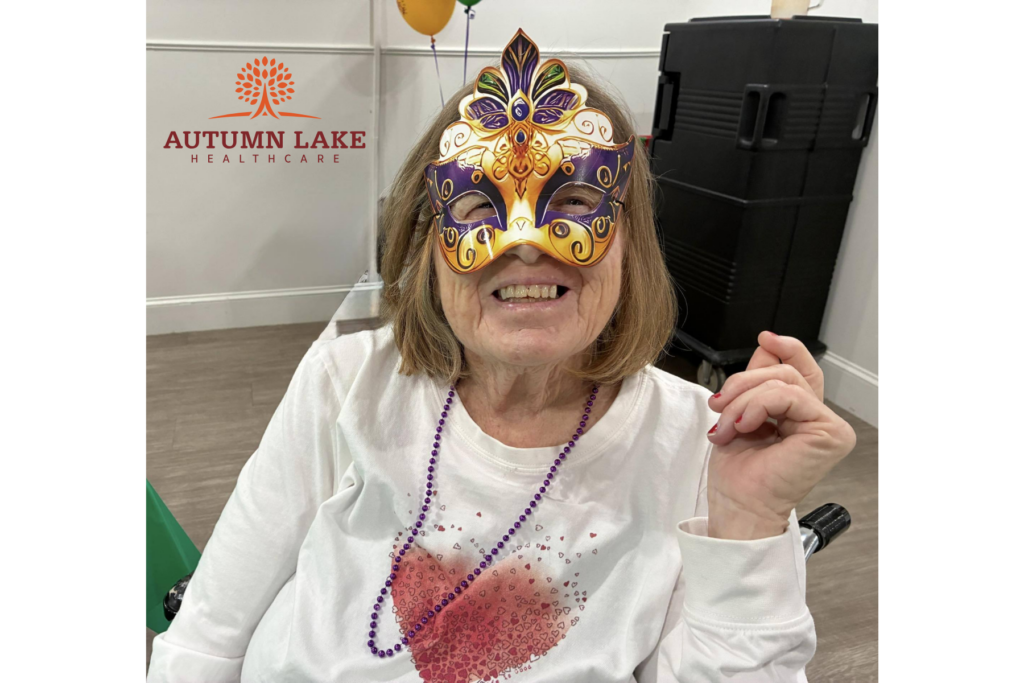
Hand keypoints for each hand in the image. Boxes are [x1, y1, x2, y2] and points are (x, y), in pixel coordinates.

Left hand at [704, 332, 856, 539]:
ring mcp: (829, 426)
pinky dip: (757, 406)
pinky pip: (789, 396)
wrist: (737, 505)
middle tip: (719, 406)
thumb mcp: (741, 411)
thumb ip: (758, 379)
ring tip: (728, 426)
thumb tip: (768, 342)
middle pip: (785, 371)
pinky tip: (745, 426)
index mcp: (801, 414)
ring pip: (783, 382)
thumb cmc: (739, 472)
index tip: (764, 336)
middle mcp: (819, 419)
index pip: (799, 368)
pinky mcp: (830, 434)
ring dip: (743, 400)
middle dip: (743, 383)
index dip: (785, 348)